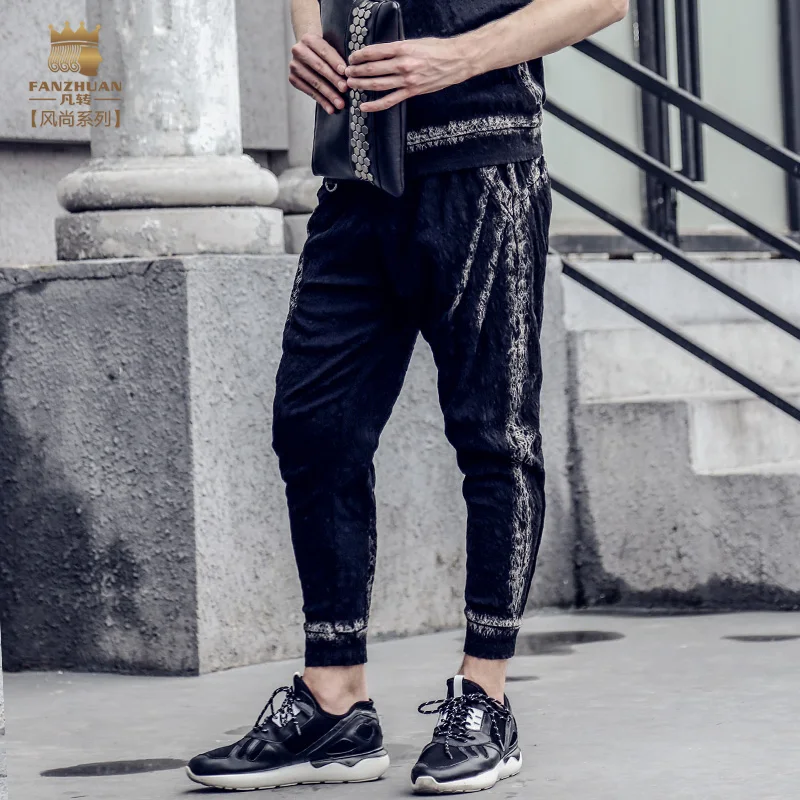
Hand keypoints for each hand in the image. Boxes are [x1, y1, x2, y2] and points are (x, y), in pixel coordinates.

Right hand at [289, 33, 349, 114]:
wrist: (307, 51)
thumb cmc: (324, 51)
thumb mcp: (330, 46)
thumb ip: (337, 56)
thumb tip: (350, 74)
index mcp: (309, 39)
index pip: (324, 51)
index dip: (335, 62)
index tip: (345, 72)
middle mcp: (298, 51)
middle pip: (319, 67)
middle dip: (333, 80)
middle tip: (345, 90)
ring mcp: (294, 65)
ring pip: (314, 82)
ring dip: (329, 94)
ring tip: (340, 104)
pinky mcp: (293, 79)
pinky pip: (310, 92)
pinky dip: (322, 101)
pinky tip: (330, 108)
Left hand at [345, 37, 472, 111]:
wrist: (457, 61)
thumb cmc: (437, 49)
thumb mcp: (416, 42)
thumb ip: (398, 48)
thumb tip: (381, 53)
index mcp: (403, 48)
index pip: (374, 52)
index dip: (360, 55)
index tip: (352, 57)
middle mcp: (403, 64)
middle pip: (372, 69)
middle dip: (356, 71)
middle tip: (346, 72)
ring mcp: (407, 80)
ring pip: (378, 84)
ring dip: (361, 85)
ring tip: (350, 85)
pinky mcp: (412, 92)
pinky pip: (389, 100)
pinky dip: (375, 105)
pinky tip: (364, 106)